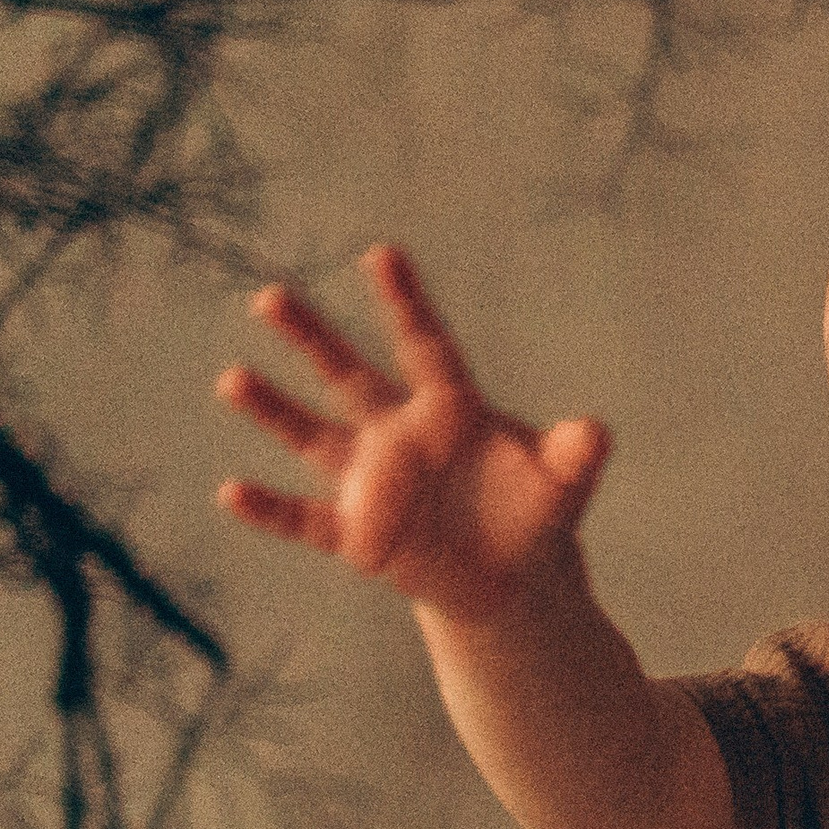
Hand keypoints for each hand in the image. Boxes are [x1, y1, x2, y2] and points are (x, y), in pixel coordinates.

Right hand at [216, 243, 609, 622]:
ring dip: (274, 410)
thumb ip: (576, 457)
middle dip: (312, 338)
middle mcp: (397, 433)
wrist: (511, 576)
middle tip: (270, 295)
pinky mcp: (357, 535)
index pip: (423, 345)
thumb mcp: (564, 485)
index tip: (384, 252)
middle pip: (349, 375)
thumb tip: (597, 433)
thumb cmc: (534, 511)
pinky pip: (305, 519)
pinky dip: (271, 509)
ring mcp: (371, 481)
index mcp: (448, 407)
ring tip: (232, 378)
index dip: (406, 302)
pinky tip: (231, 491)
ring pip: (313, 437)